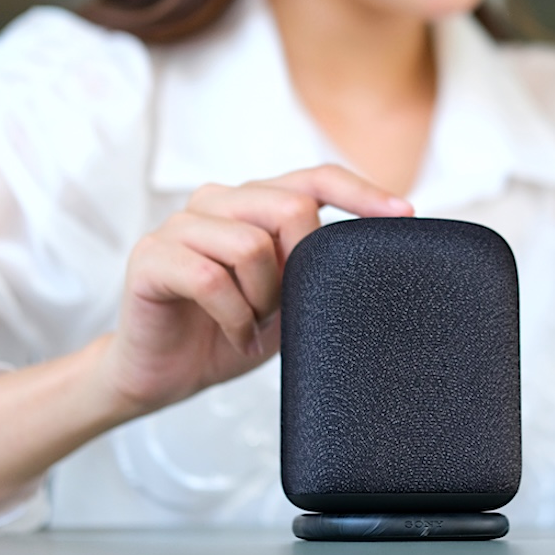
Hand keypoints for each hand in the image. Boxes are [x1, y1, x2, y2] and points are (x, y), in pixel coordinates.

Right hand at [100, 164, 412, 414]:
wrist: (163, 376)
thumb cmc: (228, 331)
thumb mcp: (288, 299)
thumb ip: (317, 270)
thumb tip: (372, 260)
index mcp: (253, 202)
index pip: (315, 178)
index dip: (362, 192)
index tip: (404, 214)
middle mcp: (217, 201)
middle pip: (289, 207)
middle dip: (301, 267)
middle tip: (283, 309)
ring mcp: (180, 226)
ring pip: (251, 245)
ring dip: (263, 299)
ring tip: (253, 325)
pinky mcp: (150, 257)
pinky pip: (210, 277)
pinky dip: (233, 316)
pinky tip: (233, 335)